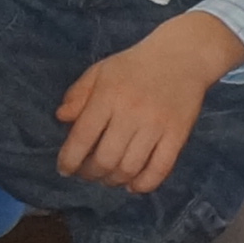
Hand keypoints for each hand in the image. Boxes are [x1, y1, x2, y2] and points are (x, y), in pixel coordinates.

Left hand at [50, 13, 243, 190]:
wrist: (182, 57)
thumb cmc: (134, 65)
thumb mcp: (100, 72)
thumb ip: (78, 94)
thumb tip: (61, 118)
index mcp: (107, 97)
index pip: (82, 137)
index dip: (69, 159)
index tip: (64, 169)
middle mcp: (131, 114)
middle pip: (105, 159)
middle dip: (90, 174)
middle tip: (86, 174)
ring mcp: (156, 126)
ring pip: (130, 168)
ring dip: (113, 181)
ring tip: (106, 179)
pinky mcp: (178, 135)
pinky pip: (161, 169)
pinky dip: (144, 184)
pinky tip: (132, 185)